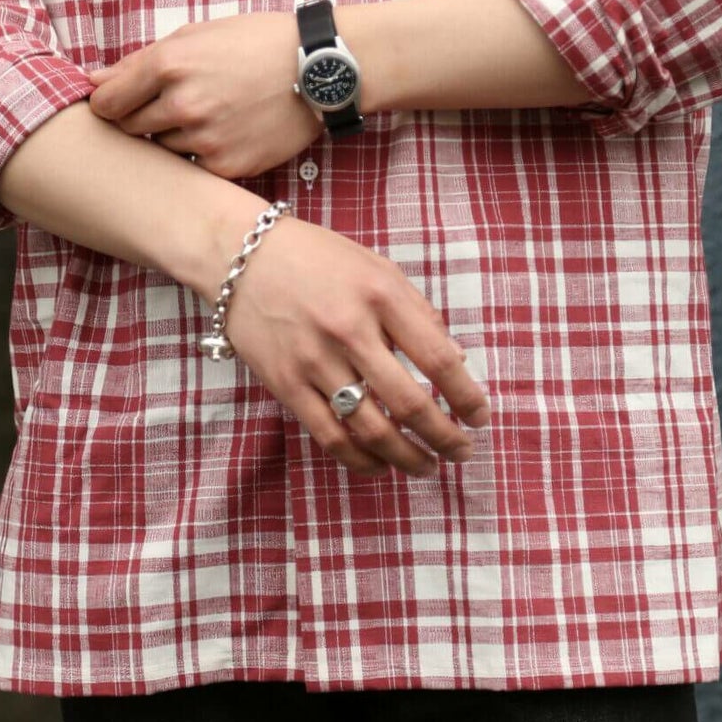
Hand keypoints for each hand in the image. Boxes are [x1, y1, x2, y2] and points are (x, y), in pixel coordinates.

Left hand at [87, 12, 319, 177]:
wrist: (319, 69)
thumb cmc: (257, 43)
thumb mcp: (197, 35)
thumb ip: (140, 61)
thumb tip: (93, 83)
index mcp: (169, 64)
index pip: (107, 103)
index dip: (109, 104)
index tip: (120, 103)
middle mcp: (183, 103)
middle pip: (130, 129)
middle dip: (141, 119)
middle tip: (173, 105)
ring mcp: (206, 139)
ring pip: (162, 150)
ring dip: (173, 137)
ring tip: (208, 115)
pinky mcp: (228, 166)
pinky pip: (194, 167)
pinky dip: (201, 154)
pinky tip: (226, 131)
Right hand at [221, 213, 491, 479]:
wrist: (240, 254)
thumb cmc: (318, 258)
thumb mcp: (377, 267)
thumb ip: (418, 312)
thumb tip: (457, 362)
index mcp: (380, 295)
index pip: (438, 358)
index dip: (466, 396)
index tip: (481, 417)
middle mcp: (349, 329)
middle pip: (409, 402)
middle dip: (445, 437)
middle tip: (463, 452)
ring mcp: (314, 360)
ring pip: (371, 429)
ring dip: (408, 457)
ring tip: (428, 467)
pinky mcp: (285, 384)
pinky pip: (329, 436)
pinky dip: (360, 460)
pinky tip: (380, 465)